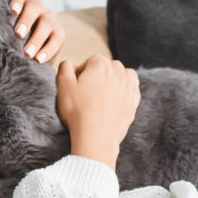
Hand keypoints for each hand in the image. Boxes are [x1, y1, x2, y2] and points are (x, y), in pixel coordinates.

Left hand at [0, 0, 62, 62]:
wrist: (20, 54)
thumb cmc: (5, 32)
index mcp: (20, 0)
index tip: (12, 11)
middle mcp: (36, 7)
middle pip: (36, 5)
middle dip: (27, 19)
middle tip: (18, 35)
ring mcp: (50, 19)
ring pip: (48, 22)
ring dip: (37, 38)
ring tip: (27, 53)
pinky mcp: (58, 34)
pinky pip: (58, 38)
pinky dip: (49, 49)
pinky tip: (38, 59)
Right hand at [53, 54, 139, 168]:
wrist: (96, 137)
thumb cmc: (78, 111)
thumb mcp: (63, 85)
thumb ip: (65, 67)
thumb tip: (70, 64)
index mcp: (101, 65)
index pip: (91, 60)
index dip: (82, 70)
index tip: (76, 84)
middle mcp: (119, 73)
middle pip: (109, 66)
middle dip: (99, 74)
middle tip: (88, 90)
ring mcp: (129, 88)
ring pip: (125, 75)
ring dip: (116, 79)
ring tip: (104, 92)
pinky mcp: (134, 103)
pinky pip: (133, 90)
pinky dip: (126, 91)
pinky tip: (116, 100)